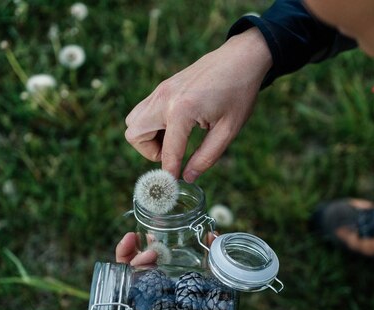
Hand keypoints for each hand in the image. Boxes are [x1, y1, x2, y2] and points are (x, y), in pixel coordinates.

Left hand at [115, 232, 236, 309]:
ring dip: (173, 241)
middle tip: (153, 251)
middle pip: (150, 261)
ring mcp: (187, 286)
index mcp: (147, 305)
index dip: (126, 255)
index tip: (130, 241)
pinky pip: (208, 260)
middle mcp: (164, 292)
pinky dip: (210, 246)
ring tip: (173, 237)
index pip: (129, 276)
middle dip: (147, 249)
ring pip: (176, 256)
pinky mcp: (210, 284)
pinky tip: (211, 237)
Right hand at [124, 27, 271, 182]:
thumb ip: (206, 157)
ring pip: (133, 122)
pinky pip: (143, 111)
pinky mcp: (163, 87)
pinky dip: (152, 125)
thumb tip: (188, 178)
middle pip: (134, 134)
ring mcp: (160, 90)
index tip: (171, 187)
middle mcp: (165, 99)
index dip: (169, 174)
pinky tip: (176, 127)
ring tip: (175, 140)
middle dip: (149, 151)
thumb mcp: (228, 130)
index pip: (168, 152)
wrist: (240, 58)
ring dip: (147, 137)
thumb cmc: (239, 93)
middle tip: (173, 153)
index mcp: (182, 110)